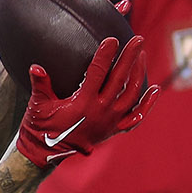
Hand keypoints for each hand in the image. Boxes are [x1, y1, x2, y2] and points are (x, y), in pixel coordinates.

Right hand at [15, 38, 159, 167]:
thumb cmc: (39, 126)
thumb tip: (36, 68)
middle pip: (120, 80)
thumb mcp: (37, 105)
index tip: (112, 39)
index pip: (97, 73)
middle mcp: (100, 112)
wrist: (44, 153)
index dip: (105, 55)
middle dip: (129, 57)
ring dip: (139, 74)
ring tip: (142, 56)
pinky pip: (135, 118)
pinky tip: (155, 89)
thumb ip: (40, 85)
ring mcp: (109, 122)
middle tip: (138, 39)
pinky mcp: (112, 130)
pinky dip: (146, 105)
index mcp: (82, 103)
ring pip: (131, 95)